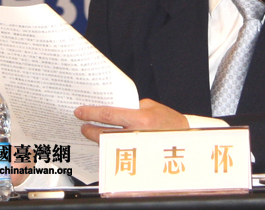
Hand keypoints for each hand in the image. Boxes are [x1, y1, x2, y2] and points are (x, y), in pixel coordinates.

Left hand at [74, 98, 189, 142]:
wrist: (184, 138)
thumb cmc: (169, 121)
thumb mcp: (151, 107)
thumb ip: (132, 108)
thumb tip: (115, 110)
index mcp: (141, 119)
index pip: (109, 115)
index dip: (91, 113)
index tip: (80, 112)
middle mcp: (136, 135)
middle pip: (104, 134)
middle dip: (89, 130)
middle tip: (83, 126)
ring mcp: (136, 148)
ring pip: (108, 145)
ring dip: (98, 139)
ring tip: (92, 133)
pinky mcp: (136, 157)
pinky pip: (117, 151)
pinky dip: (108, 146)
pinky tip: (105, 141)